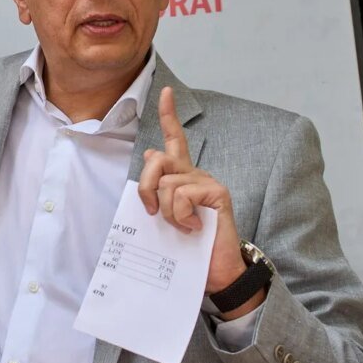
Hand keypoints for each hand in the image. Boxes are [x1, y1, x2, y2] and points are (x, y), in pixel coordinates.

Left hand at [138, 87, 248, 294]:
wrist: (215, 271)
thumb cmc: (188, 247)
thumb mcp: (164, 217)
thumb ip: (157, 188)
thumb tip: (149, 154)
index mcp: (182, 178)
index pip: (176, 139)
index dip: (169, 115)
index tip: (165, 91)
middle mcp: (195, 175)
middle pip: (158, 160)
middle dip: (145, 185)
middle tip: (150, 212)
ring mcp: (207, 182)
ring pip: (167, 182)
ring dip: (166, 210)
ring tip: (181, 227)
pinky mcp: (217, 193)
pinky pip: (183, 195)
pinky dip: (180, 216)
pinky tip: (194, 228)